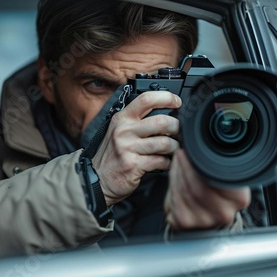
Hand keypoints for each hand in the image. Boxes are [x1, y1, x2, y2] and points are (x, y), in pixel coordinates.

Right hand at [92, 91, 180, 205]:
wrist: (97, 178)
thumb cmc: (112, 154)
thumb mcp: (119, 130)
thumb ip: (137, 120)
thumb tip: (166, 113)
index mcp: (122, 118)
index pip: (146, 99)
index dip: (166, 97)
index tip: (177, 102)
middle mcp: (124, 130)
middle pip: (162, 122)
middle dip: (176, 127)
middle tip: (178, 132)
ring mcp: (128, 148)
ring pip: (164, 143)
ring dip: (174, 147)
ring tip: (172, 149)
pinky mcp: (133, 165)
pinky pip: (161, 161)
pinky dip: (168, 162)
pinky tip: (165, 162)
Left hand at [164, 149, 250, 229]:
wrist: (209, 218)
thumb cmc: (217, 194)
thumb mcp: (226, 179)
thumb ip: (221, 167)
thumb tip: (202, 144)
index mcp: (239, 199)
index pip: (216, 178)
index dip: (200, 162)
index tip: (192, 152)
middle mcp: (223, 213)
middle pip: (198, 186)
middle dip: (186, 166)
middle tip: (182, 154)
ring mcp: (203, 221)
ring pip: (185, 190)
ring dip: (178, 172)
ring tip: (178, 162)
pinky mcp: (184, 223)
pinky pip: (174, 198)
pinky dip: (172, 183)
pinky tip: (175, 176)